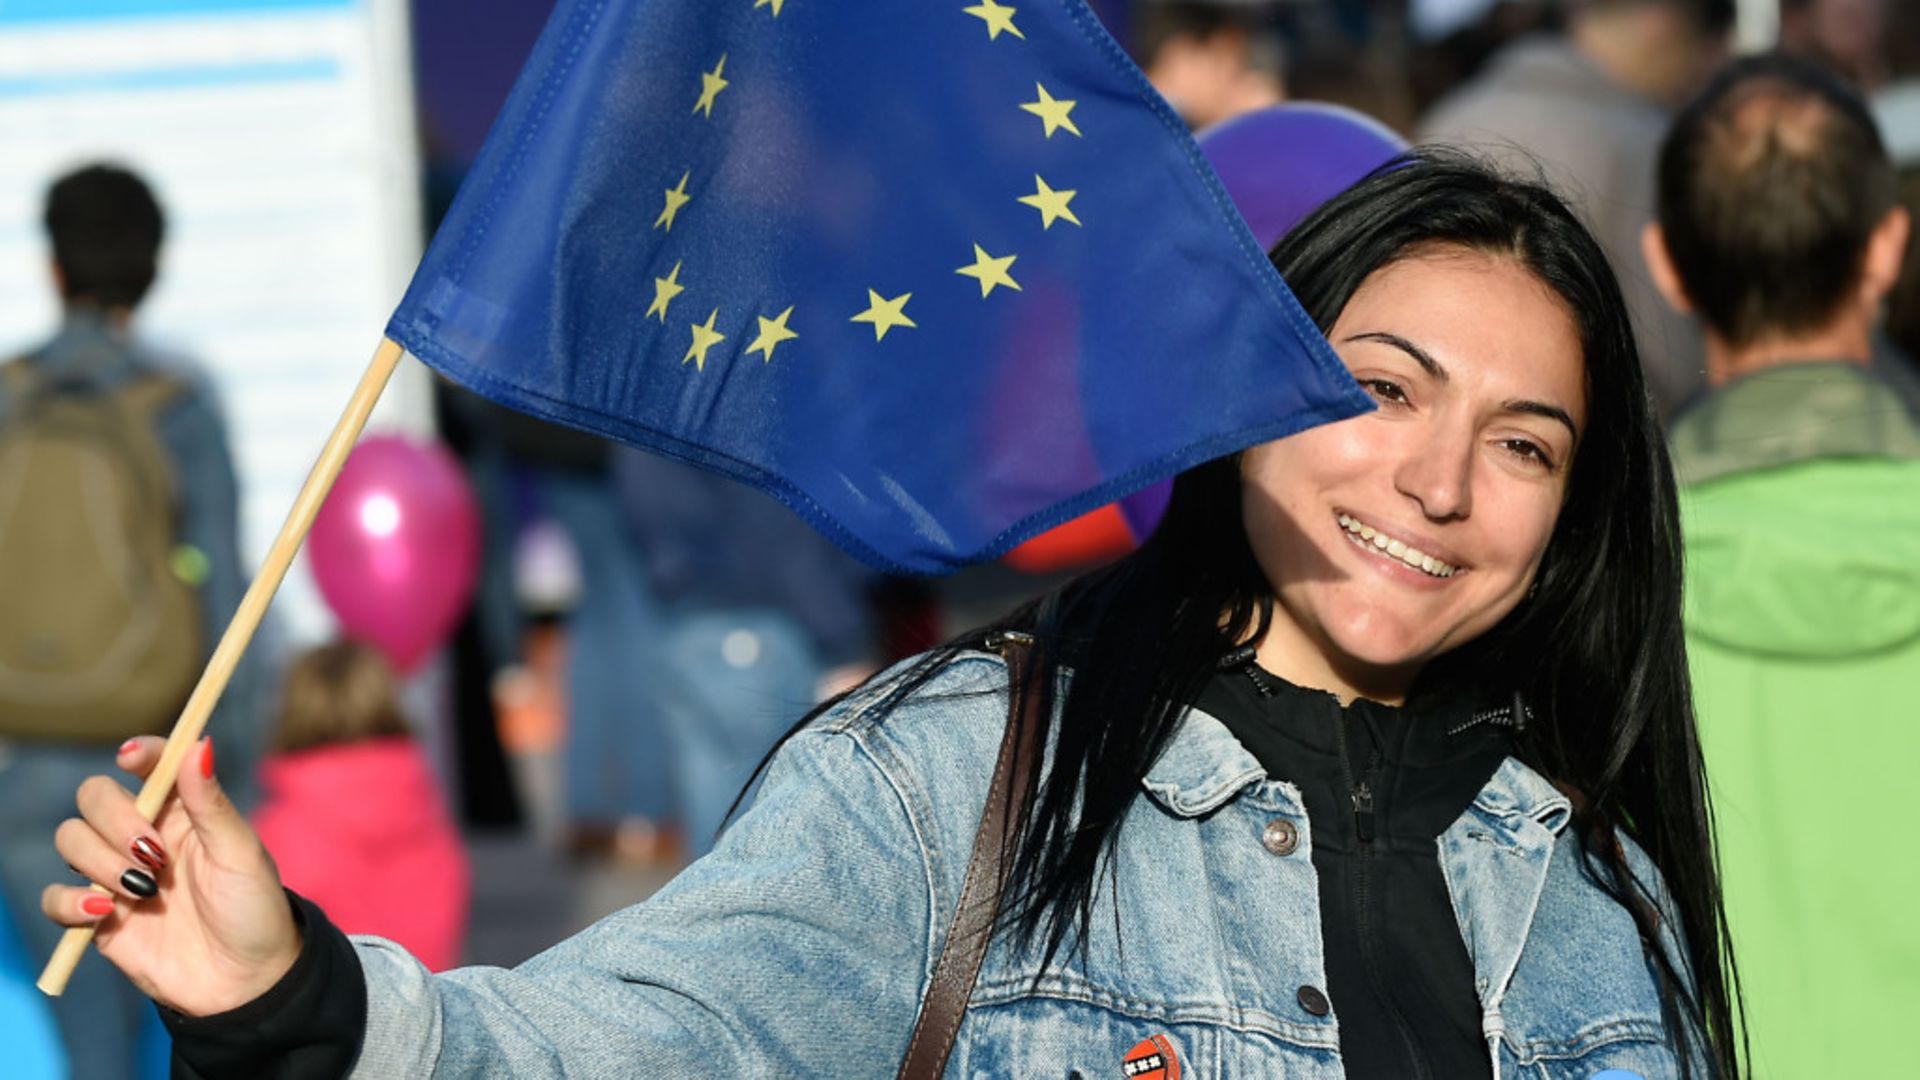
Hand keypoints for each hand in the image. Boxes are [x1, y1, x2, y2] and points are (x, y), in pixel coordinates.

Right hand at [41, 736, 300, 1016]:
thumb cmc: (253, 909)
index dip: (137, 754)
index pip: (147, 765)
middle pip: (94, 797)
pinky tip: (106, 911)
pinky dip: (70, 900)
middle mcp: (143, 835)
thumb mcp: (241, 854)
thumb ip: (211, 804)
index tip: (132, 758)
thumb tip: (199, 744)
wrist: (245, 980)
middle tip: (152, 854)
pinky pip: (56, 897)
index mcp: (182, 811)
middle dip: (114, 819)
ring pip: (71, 840)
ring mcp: (116, 874)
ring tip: (144, 889)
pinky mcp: (98, 918)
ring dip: (99, 860)